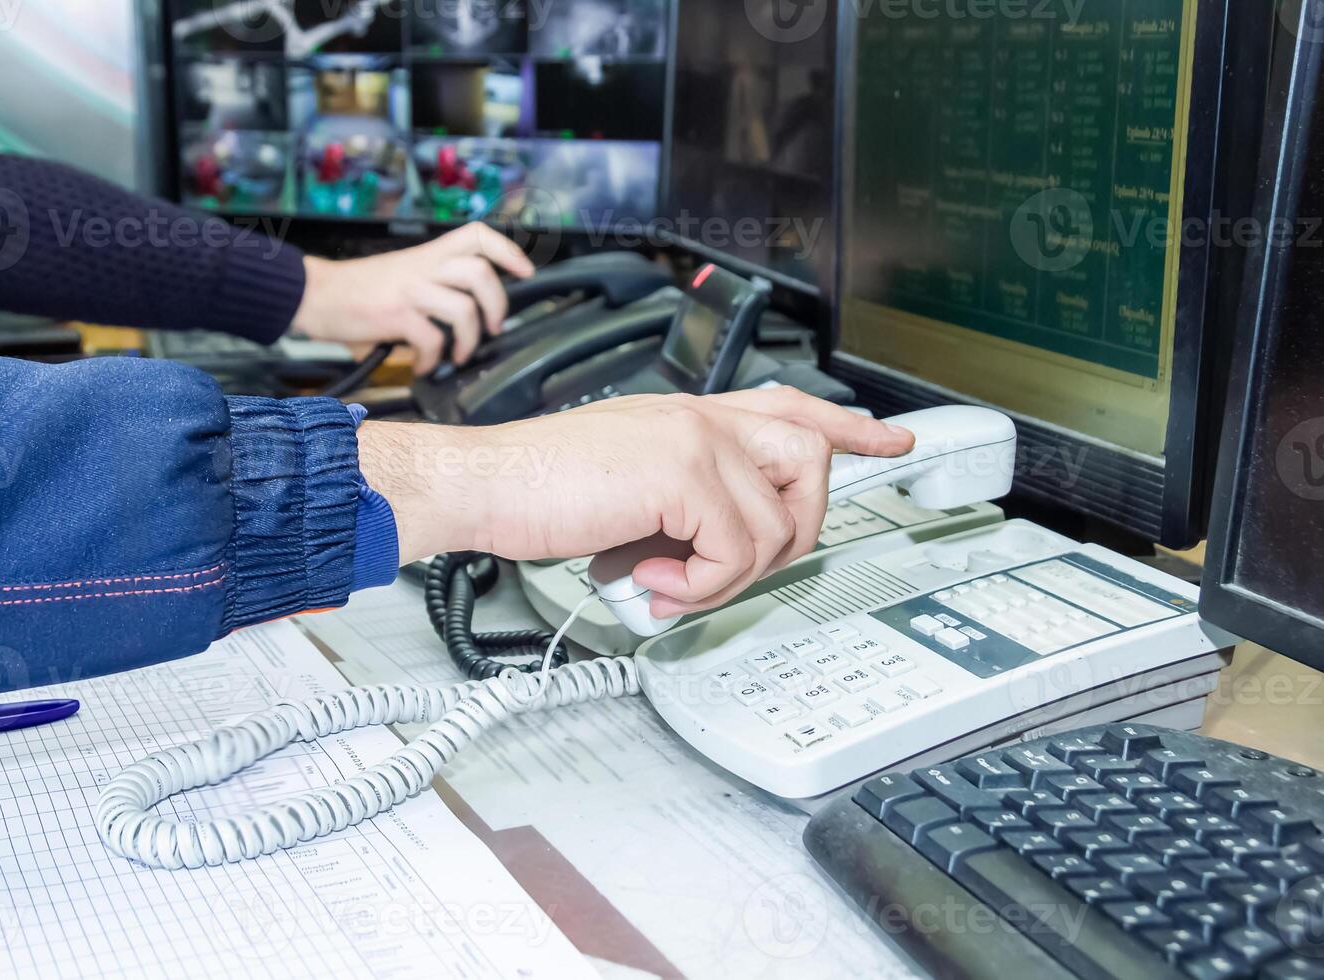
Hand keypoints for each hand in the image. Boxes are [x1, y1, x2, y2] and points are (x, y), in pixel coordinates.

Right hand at [291, 223, 535, 374]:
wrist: (314, 294)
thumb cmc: (355, 290)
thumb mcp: (400, 273)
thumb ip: (431, 285)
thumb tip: (462, 316)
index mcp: (426, 255)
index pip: (477, 235)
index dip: (508, 251)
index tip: (523, 270)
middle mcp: (422, 268)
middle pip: (481, 273)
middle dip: (498, 305)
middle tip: (493, 326)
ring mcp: (410, 290)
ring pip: (463, 309)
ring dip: (469, 340)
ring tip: (459, 353)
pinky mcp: (395, 316)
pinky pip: (432, 340)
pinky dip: (433, 359)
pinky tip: (424, 365)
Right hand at [358, 388, 914, 617]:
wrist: (483, 484)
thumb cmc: (533, 488)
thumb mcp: (623, 492)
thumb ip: (676, 511)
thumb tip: (699, 563)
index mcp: (688, 416)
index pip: (790, 406)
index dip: (849, 427)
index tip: (889, 441)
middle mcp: (700, 417)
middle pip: (810, 459)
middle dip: (791, 529)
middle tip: (729, 567)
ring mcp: (696, 438)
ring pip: (778, 522)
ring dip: (728, 575)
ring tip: (667, 580)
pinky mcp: (683, 472)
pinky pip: (736, 551)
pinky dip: (698, 585)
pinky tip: (651, 579)